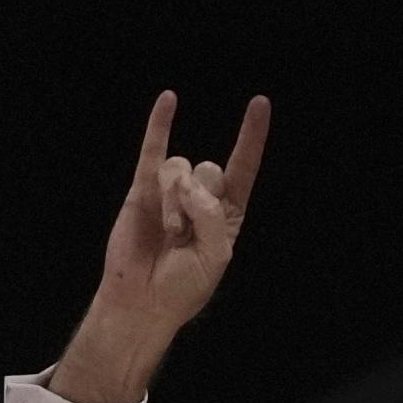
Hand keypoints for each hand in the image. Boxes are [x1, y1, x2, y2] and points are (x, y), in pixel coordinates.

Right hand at [97, 88, 270, 332]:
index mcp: (225, 217)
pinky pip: (153, 150)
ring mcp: (171, 193)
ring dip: (174, 202)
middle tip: (184, 234)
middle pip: (209, 169)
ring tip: (168, 233)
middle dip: (198, 200)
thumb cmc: (182, 288)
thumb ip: (211, 216)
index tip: (260, 104)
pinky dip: (160, 124)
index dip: (251, 139)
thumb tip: (187, 181)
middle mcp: (201, 200)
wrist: (142, 301)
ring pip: (179, 168)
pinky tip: (169, 100)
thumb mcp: (214, 257)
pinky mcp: (143, 190)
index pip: (243, 170)